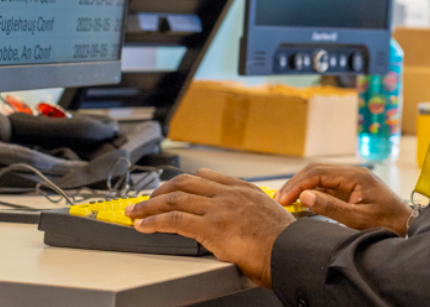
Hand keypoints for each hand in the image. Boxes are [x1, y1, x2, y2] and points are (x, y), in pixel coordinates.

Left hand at [125, 169, 293, 287]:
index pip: (206, 176)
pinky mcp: (212, 227)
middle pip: (185, 183)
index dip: (183, 182)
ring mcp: (220, 208)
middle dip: (160, 191)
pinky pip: (175, 220)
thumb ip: (249, 213)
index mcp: (244, 190)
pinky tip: (142, 225)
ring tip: (135, 211)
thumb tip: (239, 226)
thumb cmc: (286, 243)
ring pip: (175, 199)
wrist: (294, 253)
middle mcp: (230, 194)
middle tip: (146, 200)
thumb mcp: (268, 217)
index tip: (171, 188)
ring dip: (149, 205)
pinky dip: (154, 221)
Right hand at [276, 164, 411, 235]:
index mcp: (355, 176)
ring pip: (319, 176)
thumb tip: (305, 196)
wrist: (406, 225)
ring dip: (302, 186)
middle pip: (316, 171)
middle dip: (295, 183)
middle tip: (279, 199)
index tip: (284, 198)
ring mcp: (351, 179)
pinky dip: (311, 191)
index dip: (298, 185)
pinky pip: (326, 185)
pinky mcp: (350, 188)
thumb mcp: (358, 219)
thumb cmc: (386, 223)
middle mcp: (352, 173)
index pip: (318, 173)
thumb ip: (331, 207)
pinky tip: (301, 201)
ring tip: (285, 200)